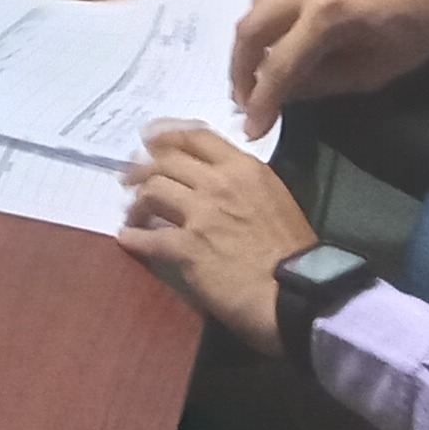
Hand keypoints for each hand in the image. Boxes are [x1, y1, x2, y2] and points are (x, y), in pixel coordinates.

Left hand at [117, 123, 314, 354]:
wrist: (301, 294)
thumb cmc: (294, 252)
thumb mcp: (274, 199)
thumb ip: (243, 184)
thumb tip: (215, 183)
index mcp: (243, 168)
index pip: (195, 137)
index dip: (166, 135)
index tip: (148, 140)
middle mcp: (218, 183)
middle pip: (165, 160)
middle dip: (141, 168)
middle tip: (129, 179)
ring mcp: (201, 214)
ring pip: (152, 190)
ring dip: (137, 202)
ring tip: (133, 214)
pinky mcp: (188, 248)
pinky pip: (150, 237)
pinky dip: (134, 237)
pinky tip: (128, 239)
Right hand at [228, 0, 428, 135]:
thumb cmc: (413, 31)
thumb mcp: (373, 71)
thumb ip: (322, 83)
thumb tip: (282, 95)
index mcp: (327, 16)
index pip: (279, 65)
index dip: (262, 102)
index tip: (252, 130)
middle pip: (250, 30)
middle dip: (239, 71)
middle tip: (244, 103)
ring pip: (253, 8)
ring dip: (247, 46)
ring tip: (254, 78)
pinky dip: (260, 22)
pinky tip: (270, 45)